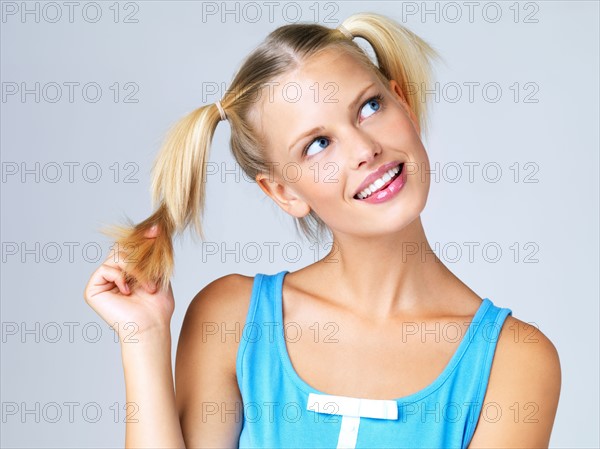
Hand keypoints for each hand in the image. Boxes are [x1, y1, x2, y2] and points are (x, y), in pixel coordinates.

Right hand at [83, 225, 173, 341]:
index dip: (141, 237)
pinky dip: (120, 277)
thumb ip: (154, 252)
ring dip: (136, 270)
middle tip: (154, 258)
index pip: (129, 246)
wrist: (151, 325)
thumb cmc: (157, 305)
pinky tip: (128, 292)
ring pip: (117, 257)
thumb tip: (155, 227)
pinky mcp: (93, 290)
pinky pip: (106, 269)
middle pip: (122, 248)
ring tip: (148, 287)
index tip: (156, 230)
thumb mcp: (159, 272)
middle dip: (140, 252)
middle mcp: (112, 274)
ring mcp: (102, 281)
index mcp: (126, 270)